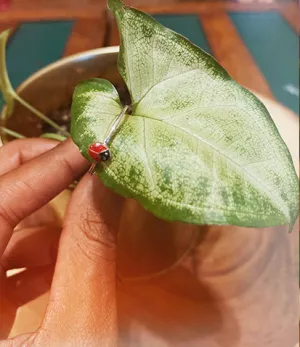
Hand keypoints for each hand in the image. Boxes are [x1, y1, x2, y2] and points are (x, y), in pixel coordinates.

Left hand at [0, 138, 121, 345]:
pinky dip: (38, 245)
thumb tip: (108, 188)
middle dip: (40, 172)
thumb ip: (91, 251)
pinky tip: (65, 258)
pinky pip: (6, 250)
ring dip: (44, 214)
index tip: (90, 147)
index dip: (49, 167)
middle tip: (86, 164)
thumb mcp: (80, 331)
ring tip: (84, 221)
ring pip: (1, 219)